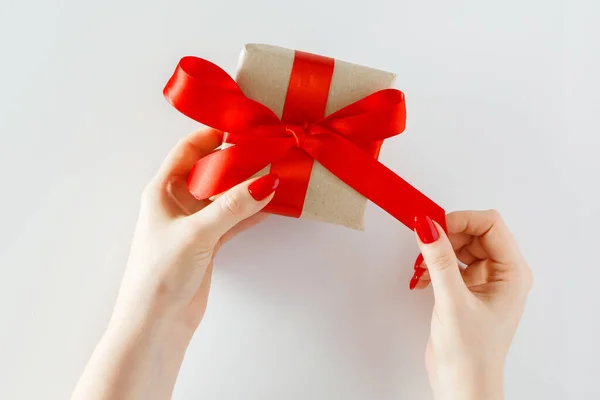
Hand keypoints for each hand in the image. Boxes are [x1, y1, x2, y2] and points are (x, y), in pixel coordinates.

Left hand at [112, 128, 277, 332]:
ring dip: (248, 187)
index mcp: (162, 190)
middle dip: (238, 160)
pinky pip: (234, 219)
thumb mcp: (197, 232)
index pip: (188, 150)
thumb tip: (266, 182)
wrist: (157, 322)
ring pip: (226, 195)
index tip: (243, 125)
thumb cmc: (160, 272)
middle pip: (211, 171)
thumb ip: (232, 207)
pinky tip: (271, 204)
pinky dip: (251, 212)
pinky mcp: (208, 243)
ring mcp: (195, 223)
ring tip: (276, 172)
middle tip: (268, 147)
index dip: (213, 135)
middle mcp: (178, 202)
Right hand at [409, 211, 532, 399]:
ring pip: (459, 246)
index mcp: (513, 273)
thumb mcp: (453, 301)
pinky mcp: (466, 289)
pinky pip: (450, 263)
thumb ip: (439, 260)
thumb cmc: (471, 354)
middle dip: (445, 237)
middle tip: (423, 249)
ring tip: (421, 269)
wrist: (462, 385)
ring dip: (436, 252)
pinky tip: (422, 279)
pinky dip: (433, 266)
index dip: (461, 220)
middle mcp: (501, 274)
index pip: (490, 225)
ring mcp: (484, 281)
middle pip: (473, 233)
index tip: (433, 226)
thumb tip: (427, 226)